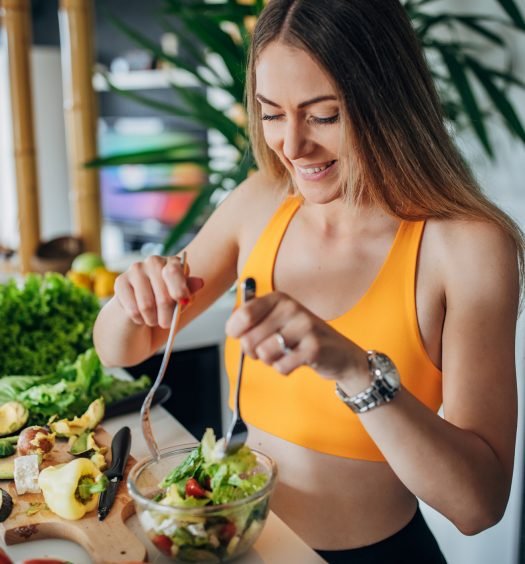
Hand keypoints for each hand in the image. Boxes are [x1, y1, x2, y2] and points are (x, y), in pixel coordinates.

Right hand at [113, 255, 203, 328]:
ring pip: (147, 305)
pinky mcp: (120, 281)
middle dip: (167, 315)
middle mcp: (154, 261)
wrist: (142, 310)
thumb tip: (199, 283)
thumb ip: (189, 291)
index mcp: (173, 263)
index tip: (182, 302)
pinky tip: (141, 317)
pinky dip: (139, 319)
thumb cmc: (167, 302)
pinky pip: (132, 309)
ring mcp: (136, 270)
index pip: (174, 272)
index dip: (179, 289)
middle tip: (167, 324)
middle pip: (163, 294)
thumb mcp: (181, 299)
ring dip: (152, 320)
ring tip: (154, 320)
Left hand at [225, 291, 366, 380]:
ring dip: (270, 360)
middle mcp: (291, 307)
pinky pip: (281, 366)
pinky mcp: (314, 347)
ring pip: (264, 354)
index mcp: (278, 298)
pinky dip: (284, 369)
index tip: (245, 335)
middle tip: (270, 348)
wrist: (338, 353)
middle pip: (249, 339)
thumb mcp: (276, 320)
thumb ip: (251, 319)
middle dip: (254, 351)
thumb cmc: (301, 337)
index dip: (237, 332)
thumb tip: (232, 325)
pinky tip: (297, 360)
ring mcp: (304, 326)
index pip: (242, 315)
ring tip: (285, 353)